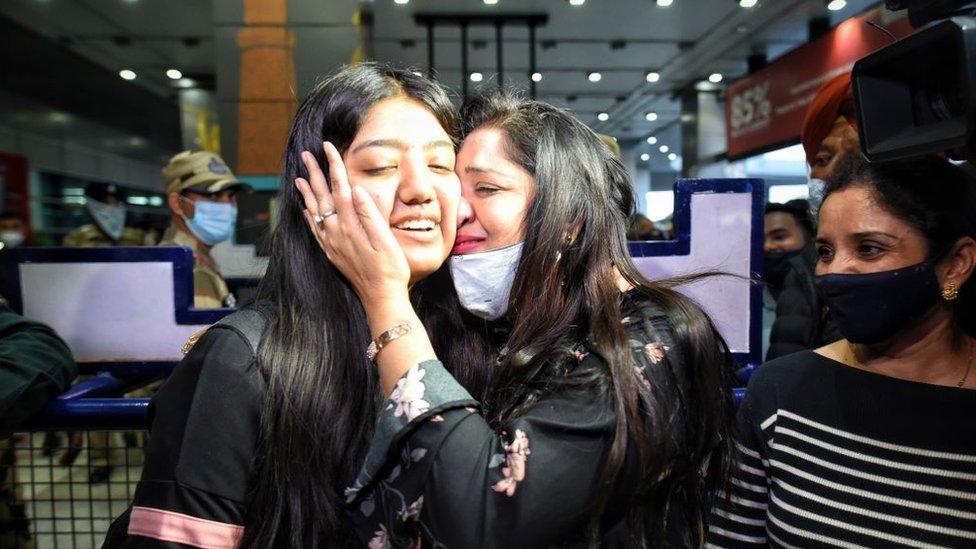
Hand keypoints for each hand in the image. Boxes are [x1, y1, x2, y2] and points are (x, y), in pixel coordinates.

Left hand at [294, 142, 410, 311]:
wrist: (382, 297)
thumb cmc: (390, 268)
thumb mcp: (385, 240)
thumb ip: (370, 214)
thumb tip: (356, 190)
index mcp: (352, 225)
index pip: (341, 188)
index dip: (334, 166)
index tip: (328, 147)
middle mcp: (337, 232)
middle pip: (323, 197)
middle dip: (315, 174)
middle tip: (306, 156)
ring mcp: (333, 243)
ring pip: (315, 212)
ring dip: (308, 193)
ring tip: (299, 178)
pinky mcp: (333, 253)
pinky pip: (315, 231)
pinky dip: (308, 217)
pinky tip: (306, 210)